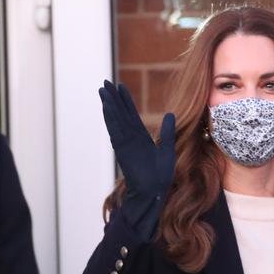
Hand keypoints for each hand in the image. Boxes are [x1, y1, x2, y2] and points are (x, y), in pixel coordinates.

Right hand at [99, 80, 175, 201]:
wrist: (154, 190)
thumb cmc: (161, 175)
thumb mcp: (168, 148)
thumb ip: (167, 131)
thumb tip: (170, 114)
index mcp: (140, 137)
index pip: (130, 114)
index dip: (125, 100)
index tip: (119, 87)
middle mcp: (130, 137)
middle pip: (119, 113)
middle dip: (113, 98)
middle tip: (105, 83)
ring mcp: (125, 142)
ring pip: (115, 118)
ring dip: (109, 104)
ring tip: (103, 90)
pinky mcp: (122, 148)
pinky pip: (115, 129)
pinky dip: (111, 117)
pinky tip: (107, 106)